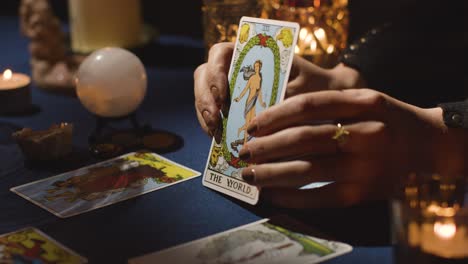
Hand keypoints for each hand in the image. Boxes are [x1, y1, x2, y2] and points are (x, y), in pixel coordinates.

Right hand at [194, 43, 365, 136]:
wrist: (326, 98)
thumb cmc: (315, 87)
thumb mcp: (301, 88)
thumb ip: (278, 98)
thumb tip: (258, 120)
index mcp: (250, 53)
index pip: (219, 54)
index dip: (215, 72)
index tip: (222, 94)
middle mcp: (235, 69)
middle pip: (204, 76)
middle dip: (205, 98)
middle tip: (215, 120)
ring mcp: (230, 89)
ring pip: (204, 97)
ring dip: (205, 116)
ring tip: (216, 134)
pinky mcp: (230, 110)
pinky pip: (212, 116)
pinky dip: (213, 127)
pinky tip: (219, 140)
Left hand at [238, 89, 460, 207]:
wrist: (427, 145)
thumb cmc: (386, 119)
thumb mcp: (365, 100)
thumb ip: (327, 103)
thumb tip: (273, 119)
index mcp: (364, 103)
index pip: (308, 105)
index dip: (274, 115)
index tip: (251, 124)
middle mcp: (367, 133)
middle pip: (303, 138)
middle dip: (266, 146)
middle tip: (243, 151)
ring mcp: (366, 166)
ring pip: (307, 170)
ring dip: (272, 173)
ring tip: (249, 174)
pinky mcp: (363, 194)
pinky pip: (319, 197)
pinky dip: (291, 197)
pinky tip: (272, 194)